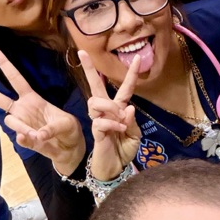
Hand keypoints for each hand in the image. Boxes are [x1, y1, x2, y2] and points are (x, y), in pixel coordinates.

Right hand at [0, 48, 85, 174]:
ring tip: (38, 135)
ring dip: (22, 127)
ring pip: (11, 122)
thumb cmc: (68, 130)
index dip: (6, 65)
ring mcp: (22, 124)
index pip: (16, 79)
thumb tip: (37, 135)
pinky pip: (20, 138)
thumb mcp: (67, 124)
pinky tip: (36, 139)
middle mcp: (23, 109)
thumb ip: (52, 128)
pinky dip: (27, 139)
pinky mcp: (25, 139)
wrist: (70, 150)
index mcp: (32, 98)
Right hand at [80, 50, 140, 179]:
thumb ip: (132, 122)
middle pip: (96, 86)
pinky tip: (120, 130)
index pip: (125, 89)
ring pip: (96, 101)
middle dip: (89, 69)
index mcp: (119, 109)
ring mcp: (99, 119)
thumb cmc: (124, 150)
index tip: (137, 57)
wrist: (116, 167)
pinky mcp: (95, 130)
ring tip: (121, 122)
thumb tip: (128, 108)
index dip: (131, 74)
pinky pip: (102, 121)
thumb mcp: (135, 135)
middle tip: (82, 52)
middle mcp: (107, 111)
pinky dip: (113, 124)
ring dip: (110, 108)